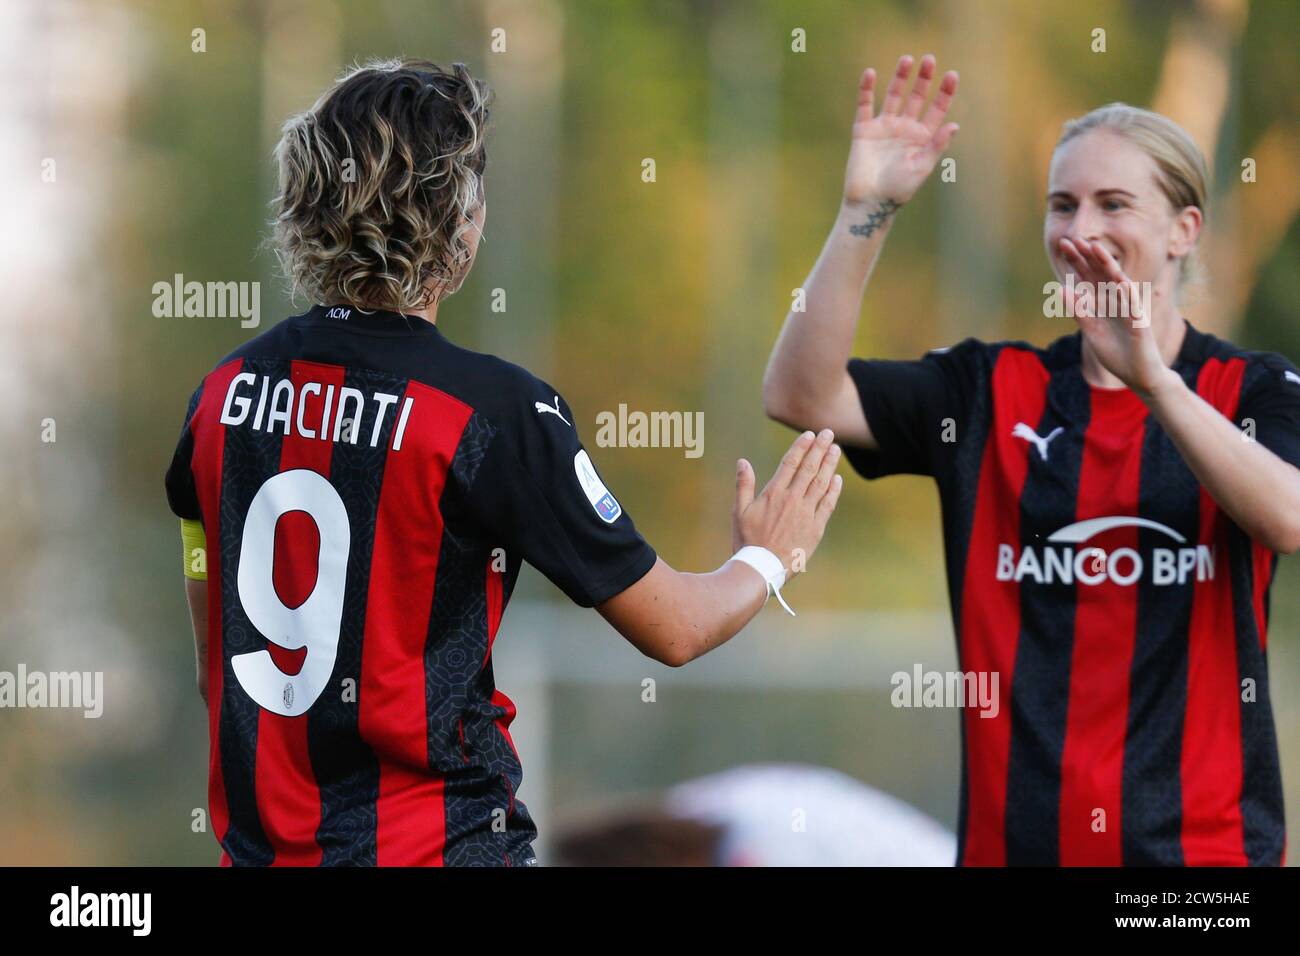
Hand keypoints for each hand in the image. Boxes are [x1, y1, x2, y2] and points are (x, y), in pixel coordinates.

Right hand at [733, 429, 842, 574]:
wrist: (762, 568)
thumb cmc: (747, 541)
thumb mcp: (739, 511)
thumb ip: (743, 485)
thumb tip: (742, 461)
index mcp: (774, 493)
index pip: (791, 463)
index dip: (802, 447)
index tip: (810, 434)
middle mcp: (792, 500)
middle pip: (810, 468)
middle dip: (820, 448)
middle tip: (829, 433)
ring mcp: (806, 514)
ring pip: (822, 483)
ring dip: (830, 464)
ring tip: (835, 449)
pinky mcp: (815, 528)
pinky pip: (828, 505)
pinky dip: (834, 490)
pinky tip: (837, 479)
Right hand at [843, 54, 959, 206]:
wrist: (869, 203)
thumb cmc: (898, 190)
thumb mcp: (922, 167)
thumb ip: (936, 146)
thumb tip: (954, 125)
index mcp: (922, 137)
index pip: (937, 109)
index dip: (945, 92)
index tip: (952, 75)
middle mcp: (905, 129)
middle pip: (917, 97)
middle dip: (923, 79)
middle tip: (929, 59)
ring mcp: (884, 128)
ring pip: (893, 96)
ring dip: (900, 78)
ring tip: (907, 59)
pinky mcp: (864, 130)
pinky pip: (865, 105)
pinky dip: (866, 90)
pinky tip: (870, 73)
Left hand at [1059, 237, 1173, 395]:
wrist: (1137, 374)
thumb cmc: (1116, 352)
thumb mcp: (1091, 330)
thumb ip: (1079, 311)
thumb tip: (1060, 290)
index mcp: (1103, 301)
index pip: (1088, 276)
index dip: (1077, 260)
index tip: (1063, 243)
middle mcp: (1116, 300)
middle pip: (1100, 273)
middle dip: (1088, 256)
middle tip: (1074, 238)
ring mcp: (1128, 309)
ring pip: (1118, 283)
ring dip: (1108, 266)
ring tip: (1097, 249)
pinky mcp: (1139, 323)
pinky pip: (1133, 307)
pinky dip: (1126, 295)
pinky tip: (1120, 282)